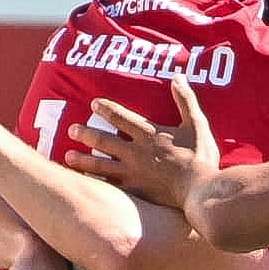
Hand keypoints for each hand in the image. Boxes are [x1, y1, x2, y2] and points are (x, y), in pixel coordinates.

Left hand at [74, 76, 221, 211]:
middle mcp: (135, 152)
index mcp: (149, 134)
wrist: (200, 189)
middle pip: (104, 141)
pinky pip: (111, 188)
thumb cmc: (200, 157)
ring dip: (83, 160)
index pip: (121, 117)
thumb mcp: (196, 124)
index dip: (106, 109)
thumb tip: (178, 77)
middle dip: (86, 134)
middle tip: (72, 129)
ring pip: (101, 165)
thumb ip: (185, 100)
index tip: (93, 104)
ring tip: (68, 157)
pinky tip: (86, 185)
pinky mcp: (136, 193)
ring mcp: (133, 174)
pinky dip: (96, 185)